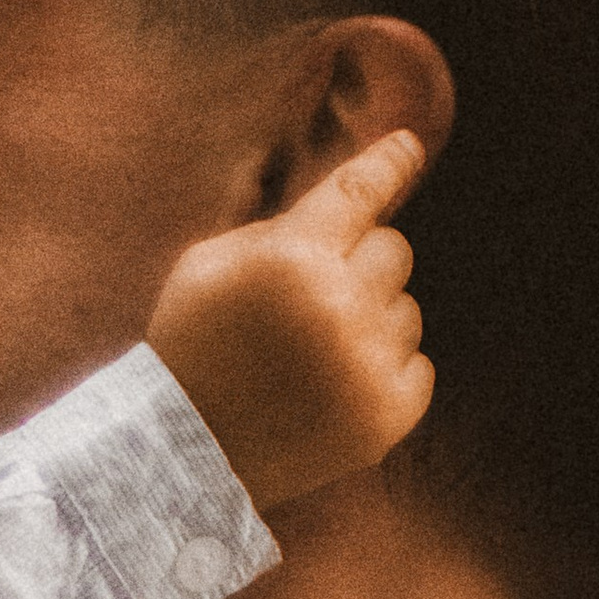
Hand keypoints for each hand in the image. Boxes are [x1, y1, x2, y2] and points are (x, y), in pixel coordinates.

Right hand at [148, 127, 432, 515]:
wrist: (181, 452)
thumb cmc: (191, 344)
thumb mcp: (208, 264)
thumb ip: (282, 226)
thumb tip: (357, 197)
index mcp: (290, 259)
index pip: (361, 191)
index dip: (390, 162)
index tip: (409, 145)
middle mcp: (338, 306)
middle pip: (394, 248)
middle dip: (359, 264)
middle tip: (309, 301)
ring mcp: (367, 364)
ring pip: (408, 309)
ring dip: (370, 322)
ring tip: (311, 356)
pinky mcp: (387, 415)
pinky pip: (417, 365)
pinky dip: (382, 372)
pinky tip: (330, 389)